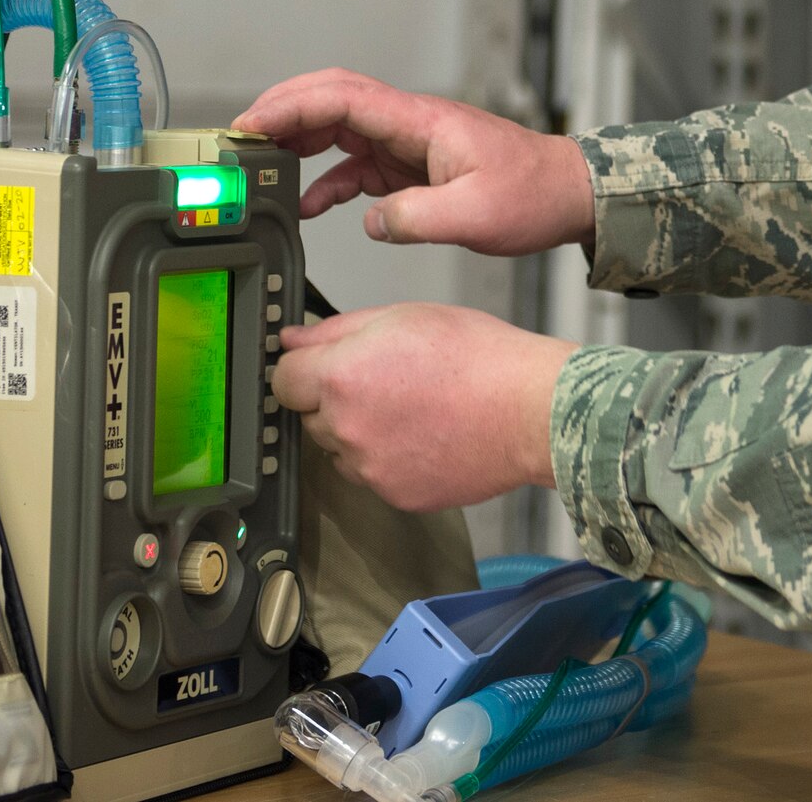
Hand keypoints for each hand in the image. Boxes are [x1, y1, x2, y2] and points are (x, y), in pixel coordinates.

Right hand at [235, 70, 595, 253]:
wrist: (568, 194)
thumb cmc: (534, 194)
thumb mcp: (476, 215)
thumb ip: (416, 217)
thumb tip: (370, 220)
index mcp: (421, 121)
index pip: (342, 98)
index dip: (291, 105)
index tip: (252, 123)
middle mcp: (410, 123)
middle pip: (332, 101)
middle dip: (282, 112)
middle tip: (240, 138)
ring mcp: (409, 142)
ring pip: (340, 128)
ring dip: (299, 142)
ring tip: (262, 165)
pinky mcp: (413, 165)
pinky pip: (358, 164)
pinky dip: (328, 178)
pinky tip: (310, 202)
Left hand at [273, 303, 578, 511]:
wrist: (530, 410)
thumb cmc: (478, 357)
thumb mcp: (403, 316)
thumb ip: (336, 330)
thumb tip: (293, 339)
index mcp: (341, 376)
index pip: (281, 380)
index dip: (301, 368)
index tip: (319, 366)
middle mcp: (346, 428)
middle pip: (309, 416)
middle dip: (334, 399)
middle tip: (385, 380)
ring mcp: (370, 469)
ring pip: (341, 449)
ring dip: (359, 432)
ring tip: (411, 408)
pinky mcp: (396, 495)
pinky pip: (373, 476)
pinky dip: (388, 459)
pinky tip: (425, 434)